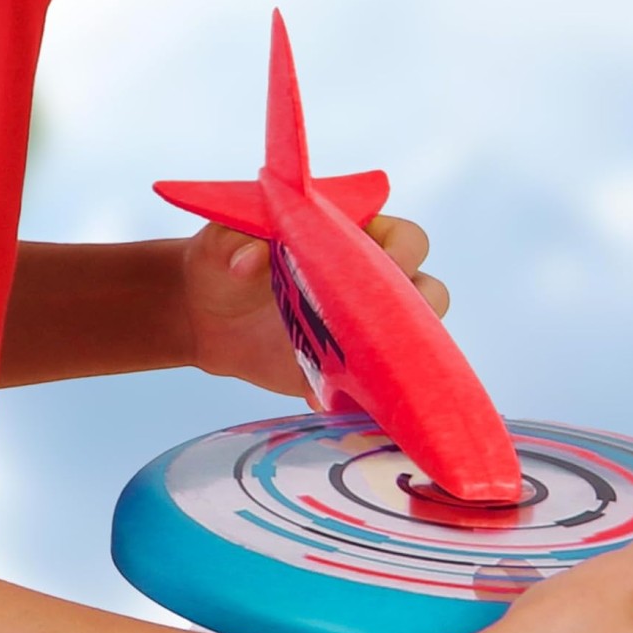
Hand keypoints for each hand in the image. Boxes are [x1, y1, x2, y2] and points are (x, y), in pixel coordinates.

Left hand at [180, 216, 448, 401]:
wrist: (204, 314)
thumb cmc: (226, 257)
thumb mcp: (227, 234)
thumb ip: (241, 236)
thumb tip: (246, 263)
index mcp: (359, 237)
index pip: (409, 241)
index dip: (404, 253)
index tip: (376, 268)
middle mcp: (374, 285)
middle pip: (429, 295)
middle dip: (418, 311)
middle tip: (376, 323)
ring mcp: (364, 333)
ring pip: (413, 346)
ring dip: (397, 358)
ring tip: (361, 367)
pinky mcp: (346, 373)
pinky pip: (371, 389)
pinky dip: (358, 398)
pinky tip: (322, 397)